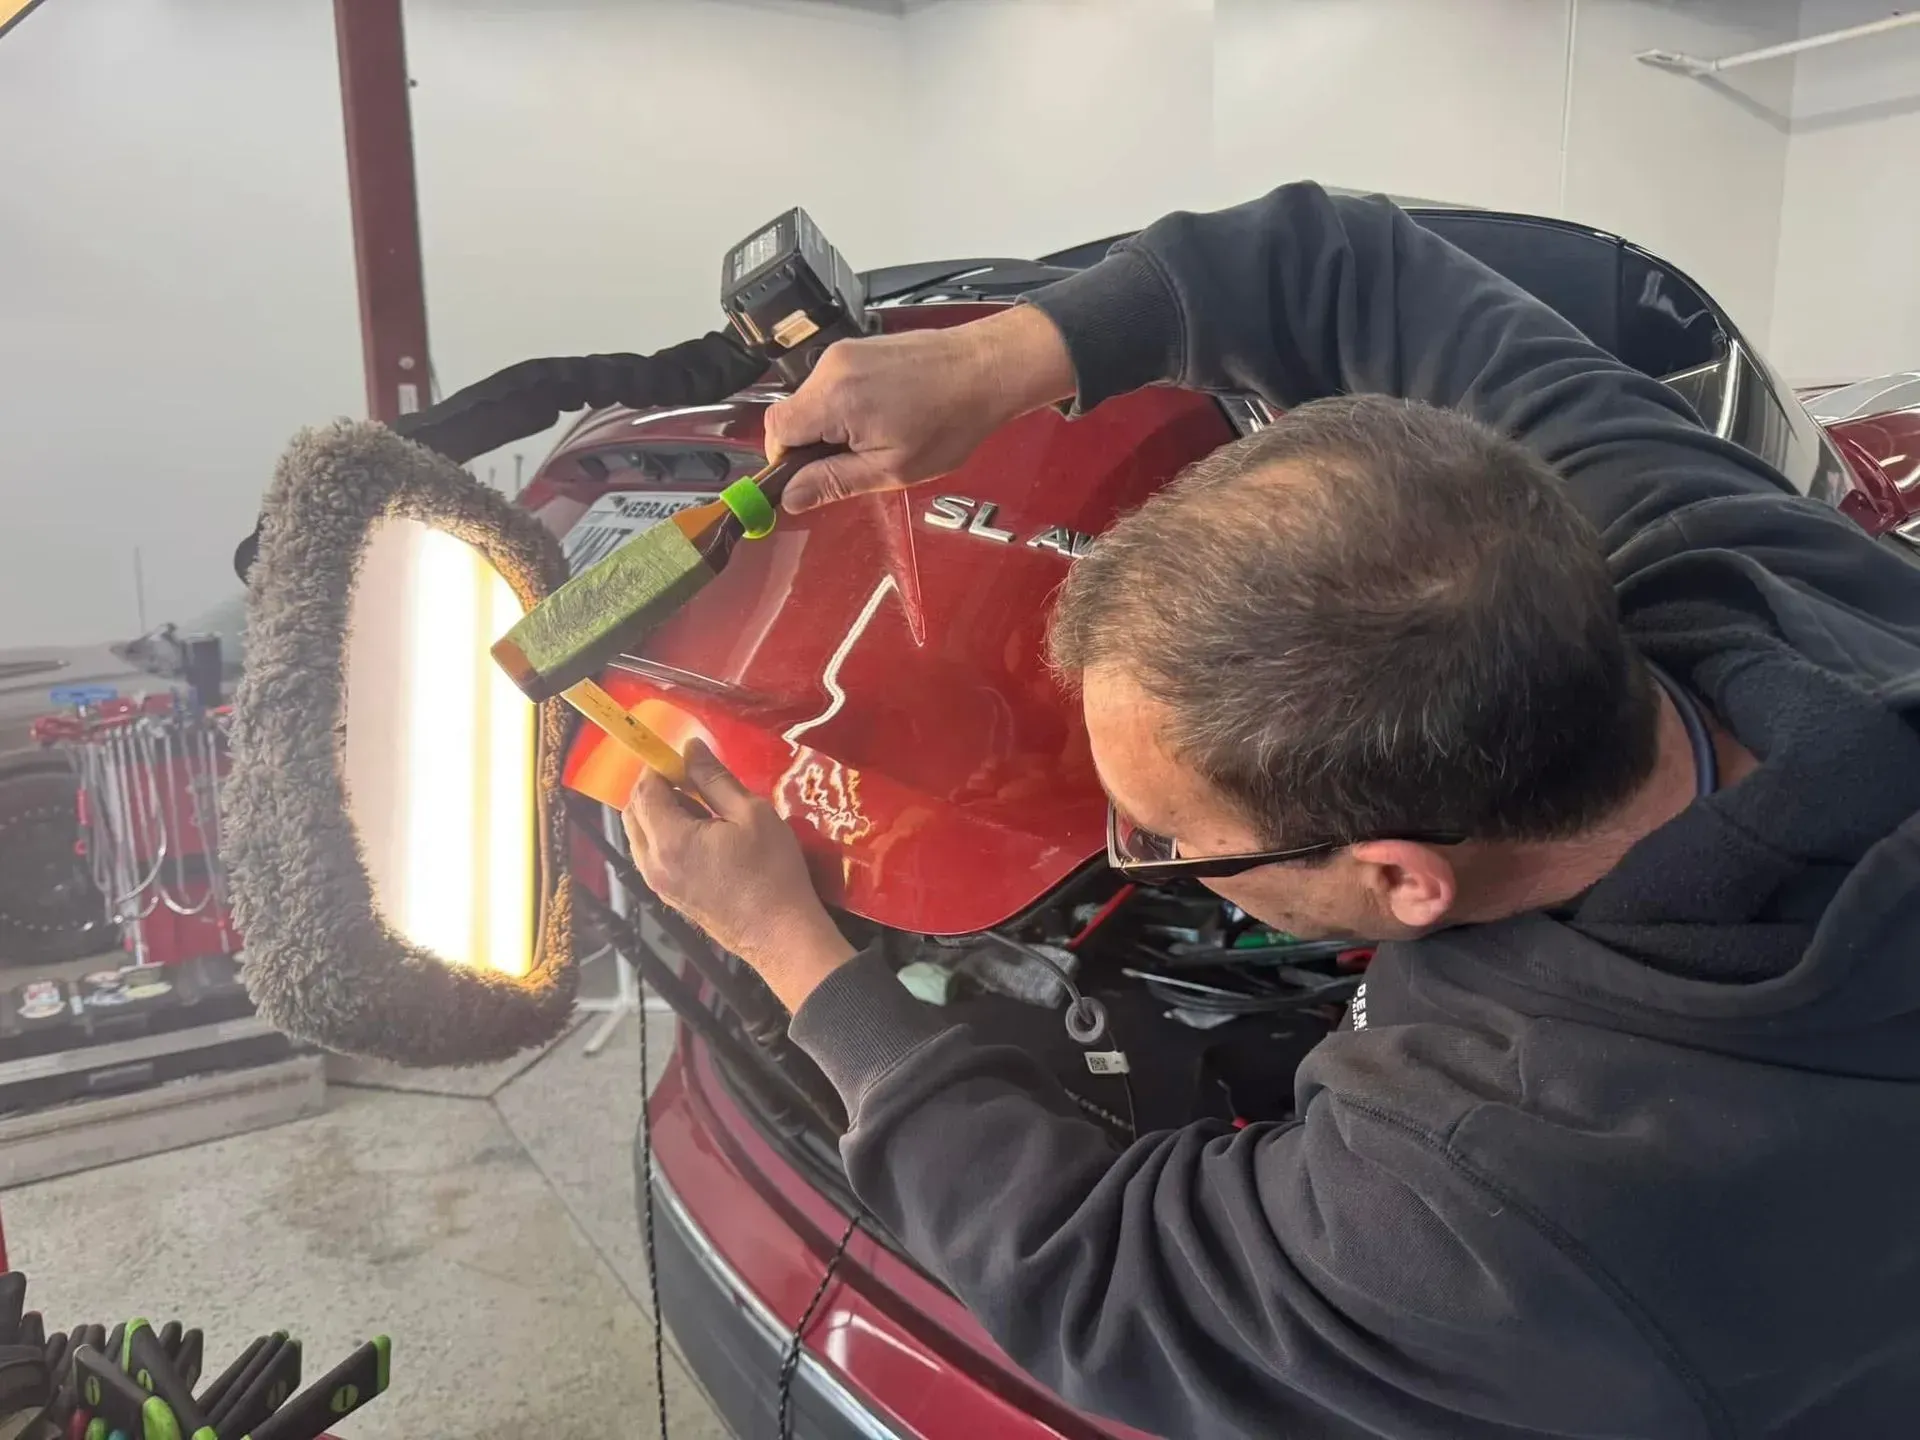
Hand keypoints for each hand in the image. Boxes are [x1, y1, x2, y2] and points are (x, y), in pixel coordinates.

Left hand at [623, 740, 855, 1011]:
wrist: (781, 935)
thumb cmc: (772, 871)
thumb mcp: (751, 813)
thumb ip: (714, 778)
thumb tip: (689, 747)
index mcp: (669, 840)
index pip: (644, 789)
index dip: (660, 766)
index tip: (686, 758)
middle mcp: (652, 863)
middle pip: (634, 811)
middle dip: (656, 788)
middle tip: (694, 780)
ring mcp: (658, 883)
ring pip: (641, 834)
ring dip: (661, 812)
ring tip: (703, 809)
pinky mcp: (669, 895)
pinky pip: (652, 854)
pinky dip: (666, 835)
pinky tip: (703, 836)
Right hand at [765, 304, 1076, 512]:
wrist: (986, 369)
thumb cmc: (949, 421)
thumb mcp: (891, 469)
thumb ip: (834, 482)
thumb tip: (790, 497)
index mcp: (833, 399)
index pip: (775, 432)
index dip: (785, 462)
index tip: (809, 479)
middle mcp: (830, 368)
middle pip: (791, 415)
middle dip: (811, 445)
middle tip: (854, 463)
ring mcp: (843, 353)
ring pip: (811, 401)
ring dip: (831, 427)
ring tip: (878, 436)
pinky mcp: (857, 347)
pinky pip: (832, 384)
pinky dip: (845, 407)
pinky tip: (883, 416)